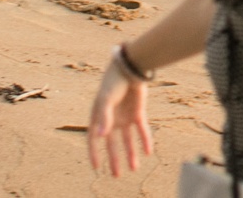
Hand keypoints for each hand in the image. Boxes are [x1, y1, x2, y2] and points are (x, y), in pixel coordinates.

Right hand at [87, 53, 153, 176]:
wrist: (131, 67)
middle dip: (114, 159)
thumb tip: (101, 137)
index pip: (93, 138)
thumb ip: (104, 118)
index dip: (94, 152)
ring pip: (127, 140)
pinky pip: (142, 130)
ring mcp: (125, 116)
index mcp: (98, 116)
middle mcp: (111, 119)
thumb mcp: (106, 100)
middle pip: (112, 144)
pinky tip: (148, 152)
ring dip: (130, 153)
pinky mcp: (138, 113)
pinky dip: (145, 140)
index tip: (96, 167)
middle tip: (116, 175)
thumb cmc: (113, 81)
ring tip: (134, 168)